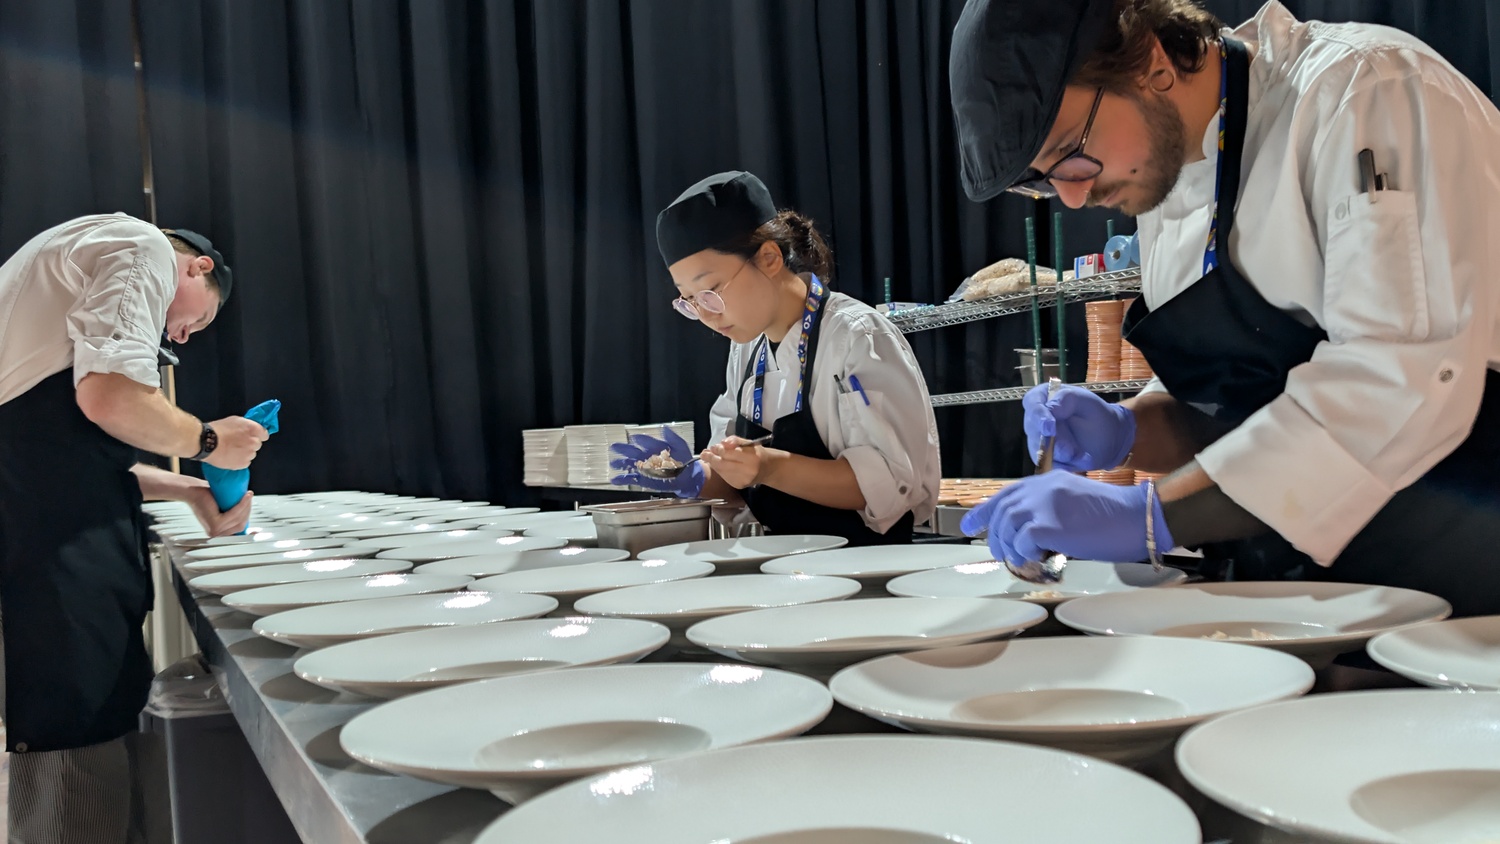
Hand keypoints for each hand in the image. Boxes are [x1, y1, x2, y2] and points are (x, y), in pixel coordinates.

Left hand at [186, 487, 253, 536]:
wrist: (192, 491)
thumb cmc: (206, 497)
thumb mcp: (222, 508)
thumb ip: (231, 515)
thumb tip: (246, 515)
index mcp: (218, 532)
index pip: (238, 531)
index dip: (249, 530)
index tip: (257, 531)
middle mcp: (216, 534)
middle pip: (241, 525)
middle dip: (248, 511)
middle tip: (249, 497)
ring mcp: (215, 530)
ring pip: (239, 520)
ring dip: (246, 506)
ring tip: (248, 495)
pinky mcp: (215, 523)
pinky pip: (234, 515)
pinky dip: (242, 505)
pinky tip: (245, 497)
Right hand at [203, 416, 268, 469]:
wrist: (207, 443)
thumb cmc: (218, 429)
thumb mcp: (235, 420)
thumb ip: (246, 425)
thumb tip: (250, 429)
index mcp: (253, 429)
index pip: (264, 434)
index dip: (258, 435)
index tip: (252, 436)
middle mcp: (254, 442)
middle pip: (257, 444)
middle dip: (250, 444)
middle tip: (238, 443)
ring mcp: (249, 454)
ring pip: (251, 454)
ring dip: (245, 453)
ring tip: (232, 450)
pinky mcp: (243, 464)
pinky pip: (245, 462)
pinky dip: (239, 461)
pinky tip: (230, 456)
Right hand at [609, 426, 705, 496]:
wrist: (688, 476)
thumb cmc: (684, 459)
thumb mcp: (680, 445)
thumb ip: (672, 437)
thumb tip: (664, 427)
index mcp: (654, 446)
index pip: (645, 441)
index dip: (640, 439)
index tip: (635, 437)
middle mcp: (646, 456)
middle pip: (633, 452)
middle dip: (623, 449)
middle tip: (614, 447)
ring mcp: (644, 468)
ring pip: (630, 465)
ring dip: (621, 464)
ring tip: (613, 463)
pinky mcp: (644, 480)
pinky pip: (632, 479)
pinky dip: (623, 480)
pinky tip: (615, 479)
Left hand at [701, 436, 772, 489]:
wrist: (767, 469)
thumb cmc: (755, 453)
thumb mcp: (748, 442)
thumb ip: (734, 440)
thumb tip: (722, 443)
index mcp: (751, 458)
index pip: (729, 454)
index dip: (718, 450)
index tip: (713, 446)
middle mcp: (747, 471)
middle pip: (722, 464)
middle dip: (711, 458)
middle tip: (705, 453)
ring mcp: (742, 480)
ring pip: (721, 471)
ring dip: (713, 464)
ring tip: (708, 457)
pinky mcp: (738, 485)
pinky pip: (724, 476)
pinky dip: (719, 470)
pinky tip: (718, 465)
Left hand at [960, 472, 1170, 564]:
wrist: (1137, 517)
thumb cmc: (1113, 516)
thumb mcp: (1074, 503)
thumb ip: (1049, 509)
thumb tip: (1028, 533)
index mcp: (1047, 482)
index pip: (1006, 494)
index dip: (983, 511)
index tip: (969, 526)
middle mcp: (1042, 489)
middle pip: (1001, 511)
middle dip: (994, 535)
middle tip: (1000, 553)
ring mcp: (1045, 505)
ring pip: (1007, 526)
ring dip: (1009, 547)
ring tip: (1019, 559)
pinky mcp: (1050, 524)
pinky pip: (1022, 541)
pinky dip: (1024, 553)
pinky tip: (1035, 559)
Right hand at [1023, 384, 1134, 471]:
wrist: (1106, 439)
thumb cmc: (1095, 415)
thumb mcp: (1086, 402)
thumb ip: (1068, 399)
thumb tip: (1050, 408)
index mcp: (1043, 397)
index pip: (1032, 403)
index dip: (1038, 416)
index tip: (1049, 428)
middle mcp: (1035, 418)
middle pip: (1033, 430)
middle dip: (1055, 442)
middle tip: (1074, 451)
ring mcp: (1036, 439)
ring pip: (1040, 450)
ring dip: (1065, 455)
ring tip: (1085, 456)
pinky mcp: (1042, 457)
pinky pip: (1048, 464)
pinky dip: (1066, 465)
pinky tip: (1081, 460)